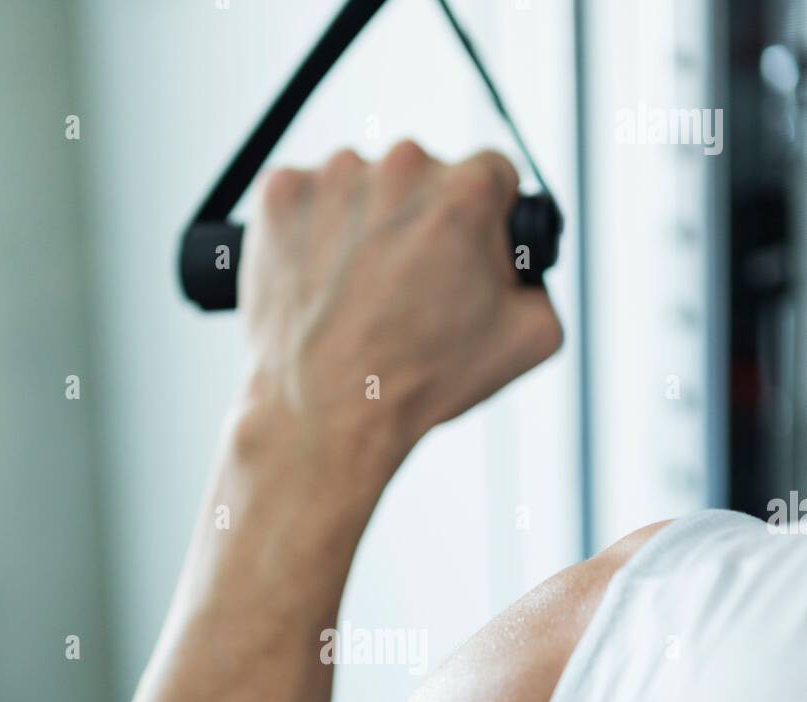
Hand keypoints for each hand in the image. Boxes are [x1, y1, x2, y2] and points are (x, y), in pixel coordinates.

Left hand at [239, 141, 562, 461]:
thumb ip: (544, 285)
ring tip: (358, 292)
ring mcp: (331, 177)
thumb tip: (528, 269)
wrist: (324, 413)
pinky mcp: (278, 196)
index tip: (462, 255)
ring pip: (361, 185)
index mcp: (466, 192)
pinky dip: (311, 230)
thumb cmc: (422, 382)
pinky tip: (320, 280)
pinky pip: (305, 198)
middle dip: (422, 221)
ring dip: (364, 223)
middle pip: (424, 176)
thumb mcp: (528, 342)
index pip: (491, 174)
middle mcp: (400, 167)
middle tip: (406, 288)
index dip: (484, 220)